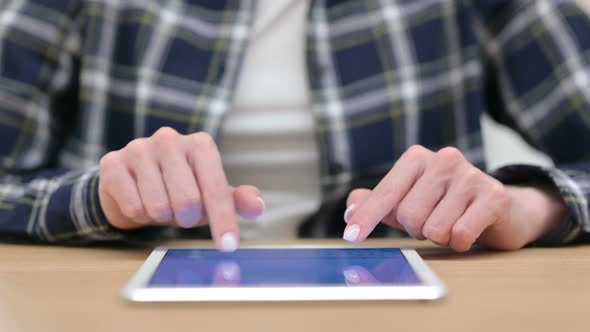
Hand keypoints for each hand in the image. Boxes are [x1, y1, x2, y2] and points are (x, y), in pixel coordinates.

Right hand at [98, 127, 264, 251]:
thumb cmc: (177, 189)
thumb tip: (258, 206)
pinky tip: (139, 202)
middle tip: (182, 214)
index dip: (223, 221)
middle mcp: (170, 139)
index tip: (229, 245)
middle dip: (187, 218)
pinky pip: (133, 207)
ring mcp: (139, 148)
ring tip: (160, 205)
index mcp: (200, 144)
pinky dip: (139, 215)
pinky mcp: (112, 163)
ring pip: (158, 206)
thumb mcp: (209, 195)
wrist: (129, 184)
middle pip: (188, 200)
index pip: (217, 189)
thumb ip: (235, 200)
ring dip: (161, 216)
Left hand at [343, 145, 567, 251]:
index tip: (351, 236)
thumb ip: (379, 204)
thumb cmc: (446, 206)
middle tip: (435, 220)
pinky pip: (460, 234)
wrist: (501, 209)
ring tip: (453, 223)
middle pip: (409, 216)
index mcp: (417, 158)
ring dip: (441, 237)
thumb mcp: (408, 202)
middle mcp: (444, 159)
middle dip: (418, 229)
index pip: (385, 194)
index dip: (367, 217)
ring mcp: (471, 175)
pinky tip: (470, 229)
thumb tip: (350, 209)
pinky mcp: (494, 195)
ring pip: (434, 229)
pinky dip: (461, 242)